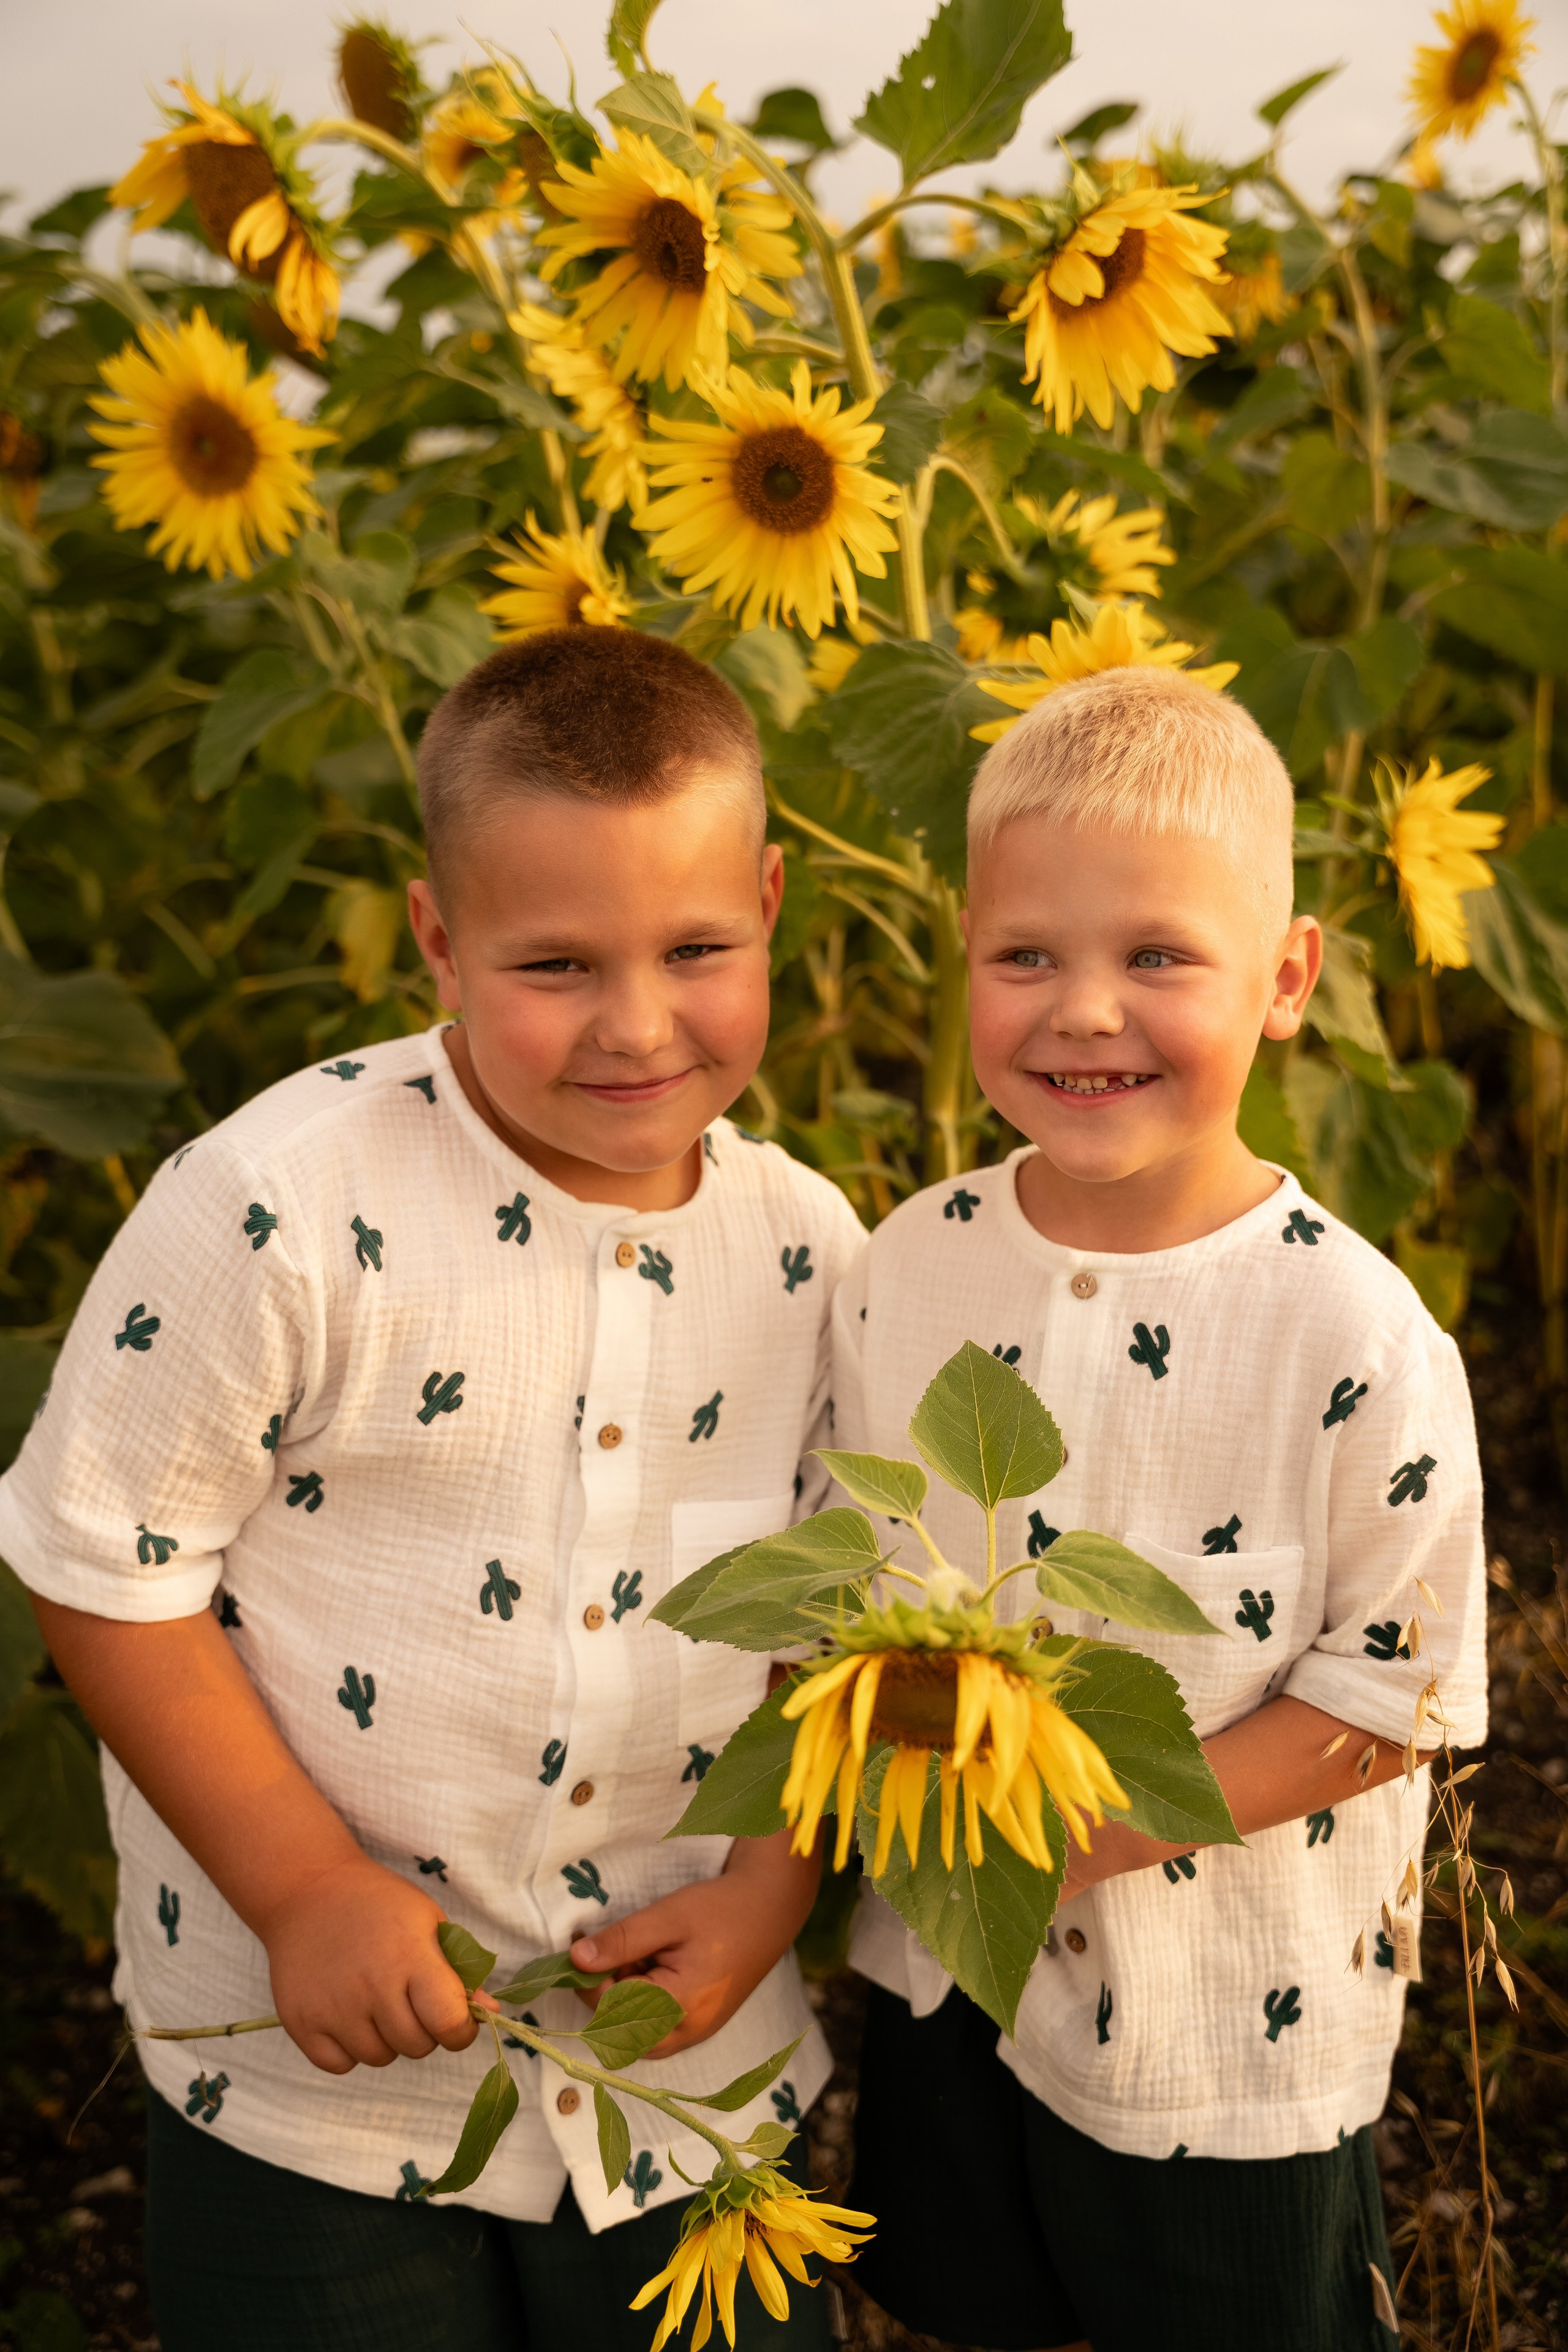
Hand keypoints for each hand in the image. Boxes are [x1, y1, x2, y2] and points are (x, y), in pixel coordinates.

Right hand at [258, 1855, 483, 2074]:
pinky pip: (339, 2065)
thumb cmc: (379, 1903)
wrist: (309, 1889)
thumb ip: (462, 1970)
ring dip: (386, 2040)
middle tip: (410, 2000)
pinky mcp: (300, 2022)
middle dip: (424, 2031)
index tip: (456, 2020)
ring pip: (379, 2058)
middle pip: (416, 2046)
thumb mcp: (429, 1921)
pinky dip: (348, 2049)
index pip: (448, 2022)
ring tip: (377, 2001)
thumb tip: (491, 2014)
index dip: (460, 2030)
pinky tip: (348, 2014)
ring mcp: (333, 2008)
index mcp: (410, 1957)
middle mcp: (372, 1986)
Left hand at [569, 1827, 820, 2056]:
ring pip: (635, 2032)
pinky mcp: (699, 2025)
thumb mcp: (667, 1917)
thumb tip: (575, 1960)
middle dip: (606, 1989)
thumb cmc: (720, 1909)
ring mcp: (695, 2033)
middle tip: (618, 1945)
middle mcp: (686, 2033)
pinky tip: (656, 1964)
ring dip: (624, 1995)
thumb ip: (621, 1941)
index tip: (580, 1941)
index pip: (609, 2008)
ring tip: (643, 1953)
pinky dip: (644, 1999)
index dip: (588, 1976)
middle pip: (619, 2030)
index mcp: (678, 2008)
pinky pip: (656, 2027)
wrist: (770, 1908)